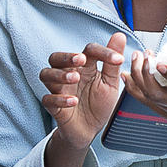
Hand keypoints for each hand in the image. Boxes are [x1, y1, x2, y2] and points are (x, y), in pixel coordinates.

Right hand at [41, 33, 126, 149]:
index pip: (88, 50)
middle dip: (66, 56)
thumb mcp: (110, 83)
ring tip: (75, 78)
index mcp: (84, 67)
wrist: (90, 130)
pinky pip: (48, 99)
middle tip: (80, 59)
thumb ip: (112, 62)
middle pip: (56, 57)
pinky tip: (73, 101)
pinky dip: (59, 99)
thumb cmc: (98, 104)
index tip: (118, 59)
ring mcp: (59, 89)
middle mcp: (68, 74)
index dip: (103, 51)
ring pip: (46, 74)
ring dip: (60, 74)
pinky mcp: (54, 107)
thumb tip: (119, 35)